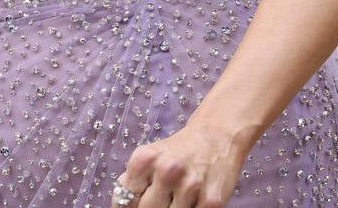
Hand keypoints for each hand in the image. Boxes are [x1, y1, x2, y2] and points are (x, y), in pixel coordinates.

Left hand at [114, 121, 250, 207]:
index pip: (125, 199)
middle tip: (158, 200)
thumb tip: (121, 205)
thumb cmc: (178, 152)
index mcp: (144, 159)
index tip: (135, 205)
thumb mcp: (149, 158)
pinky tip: (191, 201)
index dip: (128, 207)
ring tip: (176, 197)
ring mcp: (190, 186)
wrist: (216, 137)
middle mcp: (167, 170)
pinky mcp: (212, 200)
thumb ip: (134, 181)